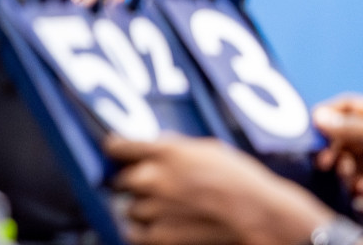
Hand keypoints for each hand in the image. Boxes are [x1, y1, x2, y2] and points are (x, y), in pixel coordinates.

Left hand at [107, 134, 333, 244]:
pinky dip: (143, 231)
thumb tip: (154, 143)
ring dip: (143, 209)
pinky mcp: (159, 236)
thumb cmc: (242, 182)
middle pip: (121, 179)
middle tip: (157, 189)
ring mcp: (153, 208)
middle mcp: (152, 178)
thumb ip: (173, 146)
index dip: (118, 152)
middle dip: (135, 183)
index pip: (116, 146)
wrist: (264, 217)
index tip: (120, 155)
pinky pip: (133, 232)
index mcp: (163, 152)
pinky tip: (162, 227)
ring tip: (169, 211)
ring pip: (128, 206)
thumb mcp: (207, 149)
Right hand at [315, 93, 362, 206]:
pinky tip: (357, 191)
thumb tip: (317, 117)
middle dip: (334, 150)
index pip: (347, 106)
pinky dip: (356, 184)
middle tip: (323, 164)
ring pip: (353, 158)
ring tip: (348, 182)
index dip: (327, 114)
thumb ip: (348, 127)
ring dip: (345, 170)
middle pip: (347, 134)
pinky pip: (361, 177)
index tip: (311, 128)